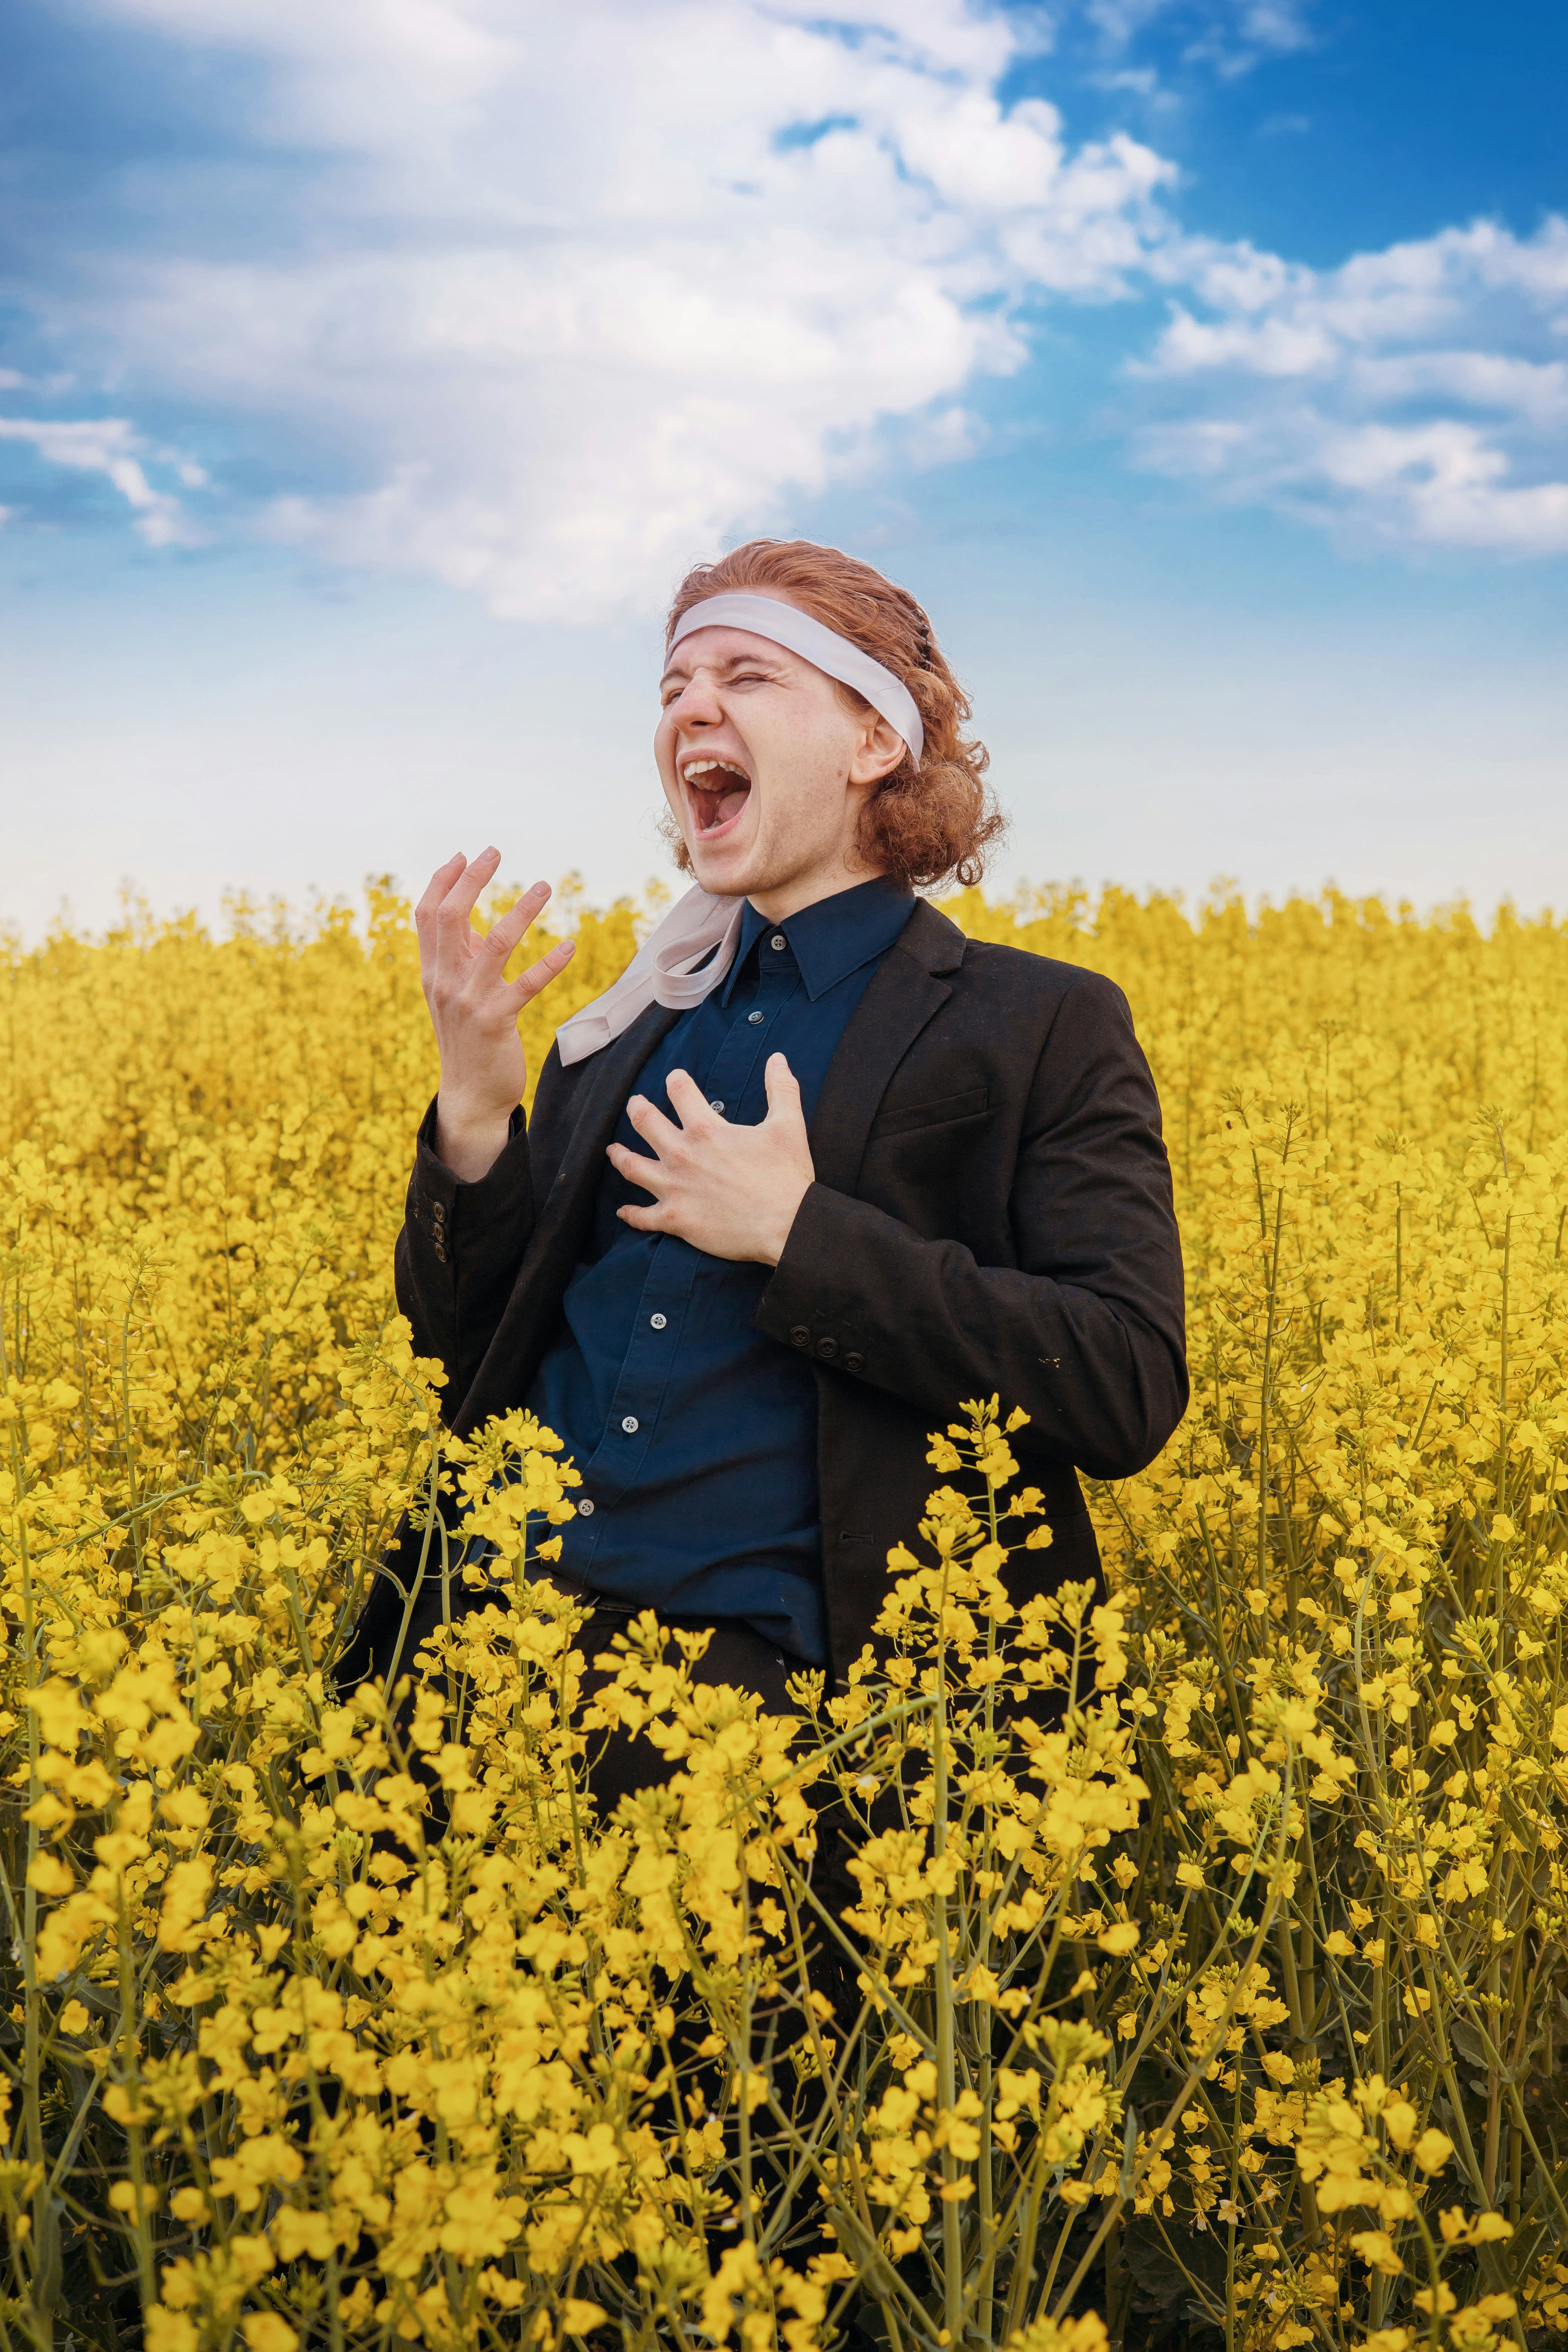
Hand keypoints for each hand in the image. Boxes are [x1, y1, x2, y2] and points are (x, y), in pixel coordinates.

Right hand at [415, 850, 575, 1181]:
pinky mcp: (497, 1021)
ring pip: (493, 943)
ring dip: (521, 910)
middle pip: (450, 917)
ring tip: (545, 886)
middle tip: (495, 852)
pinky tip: (570, 945)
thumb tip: (470, 918)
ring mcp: (468, 1001)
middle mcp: (444, 982)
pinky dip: (550, 962)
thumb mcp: (454, 994)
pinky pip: (527, 984)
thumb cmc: (467, 1038)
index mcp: (431, 971)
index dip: (443, 881)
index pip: (427, 915)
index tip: (463, 855)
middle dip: (472, 880)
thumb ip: (459, 957)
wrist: (470, 1095)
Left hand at [608, 1056, 814, 1265]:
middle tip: (634, 1105)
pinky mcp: (675, 1219)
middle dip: (637, 1109)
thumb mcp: (788, 1125)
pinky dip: (630, 1214)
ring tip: (613, 1150)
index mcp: (706, 1130)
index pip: (679, 1091)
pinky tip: (622, 1211)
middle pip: (645, 1122)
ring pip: (632, 1166)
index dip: (675, 1080)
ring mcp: (674, 1188)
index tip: (673, 1077)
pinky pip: (643, 1217)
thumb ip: (781, 1089)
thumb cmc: (787, 1177)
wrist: (787, 1225)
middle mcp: (682, 1155)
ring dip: (620, 1156)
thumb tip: (778, 1058)